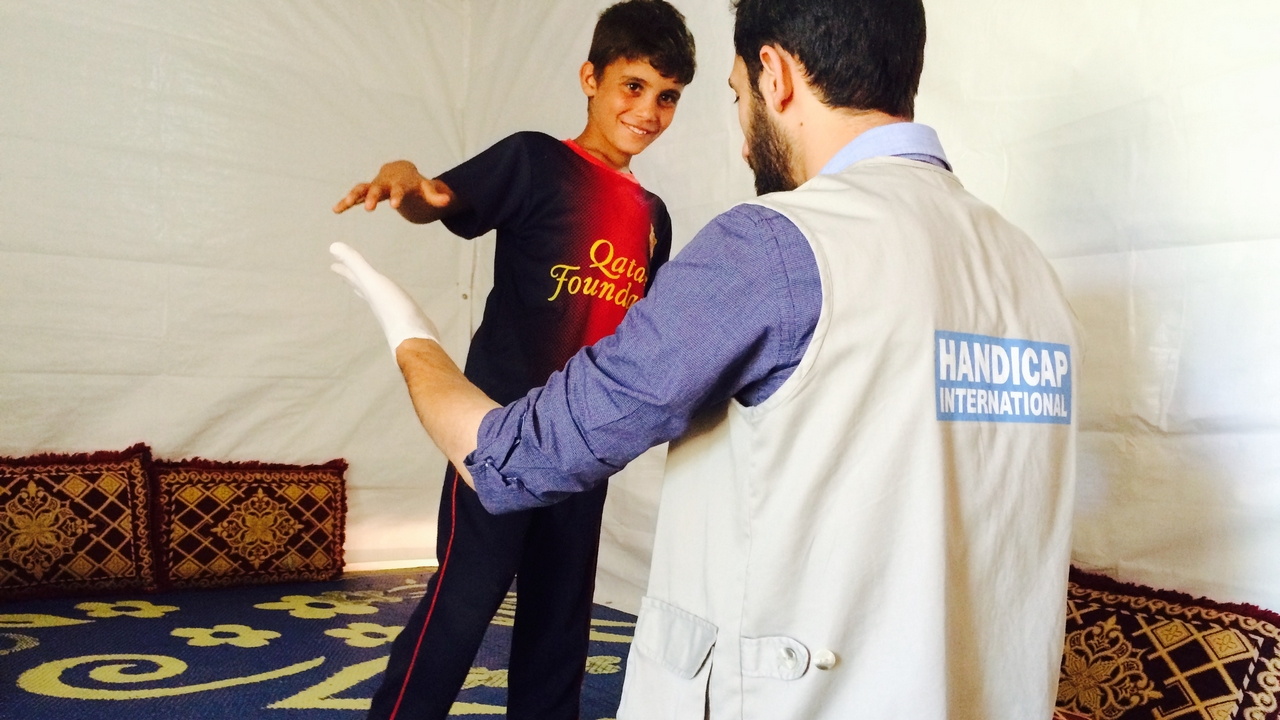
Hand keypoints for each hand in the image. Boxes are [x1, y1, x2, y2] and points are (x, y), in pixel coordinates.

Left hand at [330, 242, 439, 355]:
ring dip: (369, 289)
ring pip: (375, 296)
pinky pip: (393, 303)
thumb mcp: (372, 282)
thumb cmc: (393, 308)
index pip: (352, 278)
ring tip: (368, 286)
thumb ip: (355, 264)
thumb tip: (332, 246)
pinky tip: (395, 300)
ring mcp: (390, 310)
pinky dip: (389, 297)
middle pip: (360, 288)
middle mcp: (376, 301)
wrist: (413, 336)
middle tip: (344, 273)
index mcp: (368, 292)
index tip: (333, 264)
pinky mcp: (404, 316)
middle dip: (352, 279)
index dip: (343, 270)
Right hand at [332, 160, 454, 221]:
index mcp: (400, 182)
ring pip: (361, 188)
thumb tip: (447, 201)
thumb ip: (436, 196)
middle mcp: (384, 182)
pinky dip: (345, 202)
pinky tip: (336, 210)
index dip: (397, 195)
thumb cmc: (416, 184)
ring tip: (343, 205)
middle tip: (369, 208)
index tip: (394, 205)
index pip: (399, 188)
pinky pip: (354, 195)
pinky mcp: (366, 191)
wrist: (402, 172)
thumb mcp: (426, 190)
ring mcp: (374, 185)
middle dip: (372, 196)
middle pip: (377, 187)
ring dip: (353, 196)